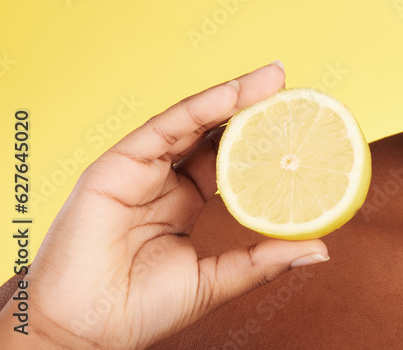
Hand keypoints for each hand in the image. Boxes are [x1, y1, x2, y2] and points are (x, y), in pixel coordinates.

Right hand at [6, 62, 327, 349]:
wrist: (81, 334)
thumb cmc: (138, 312)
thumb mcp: (214, 281)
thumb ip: (262, 260)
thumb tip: (321, 250)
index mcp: (183, 200)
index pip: (230, 157)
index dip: (263, 138)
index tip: (302, 120)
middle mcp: (163, 177)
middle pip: (214, 131)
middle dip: (253, 106)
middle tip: (292, 85)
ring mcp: (140, 168)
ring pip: (193, 120)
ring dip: (234, 95)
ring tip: (273, 78)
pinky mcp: (117, 163)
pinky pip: (165, 127)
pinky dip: (200, 107)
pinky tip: (233, 94)